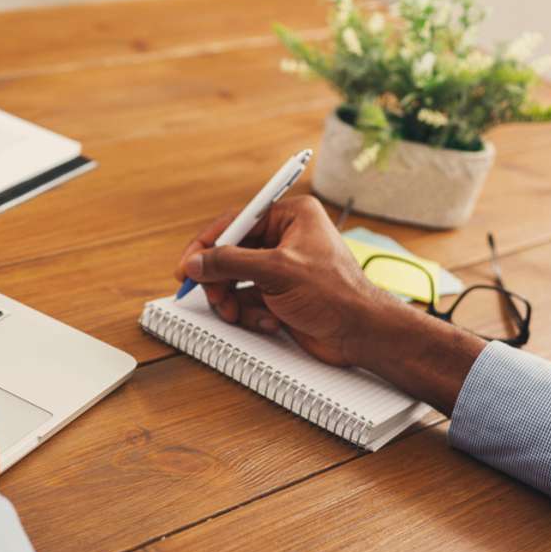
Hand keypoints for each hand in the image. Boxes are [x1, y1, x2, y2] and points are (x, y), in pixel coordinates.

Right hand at [174, 195, 401, 366]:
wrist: (362, 334)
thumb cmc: (336, 295)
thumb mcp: (277, 272)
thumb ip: (230, 263)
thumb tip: (197, 262)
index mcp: (292, 216)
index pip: (236, 221)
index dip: (208, 243)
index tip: (188, 263)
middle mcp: (286, 238)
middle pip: (232, 253)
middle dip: (221, 280)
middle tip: (214, 297)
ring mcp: (282, 268)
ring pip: (235, 280)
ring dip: (233, 301)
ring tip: (238, 314)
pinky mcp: (280, 294)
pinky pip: (248, 299)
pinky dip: (250, 313)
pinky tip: (269, 321)